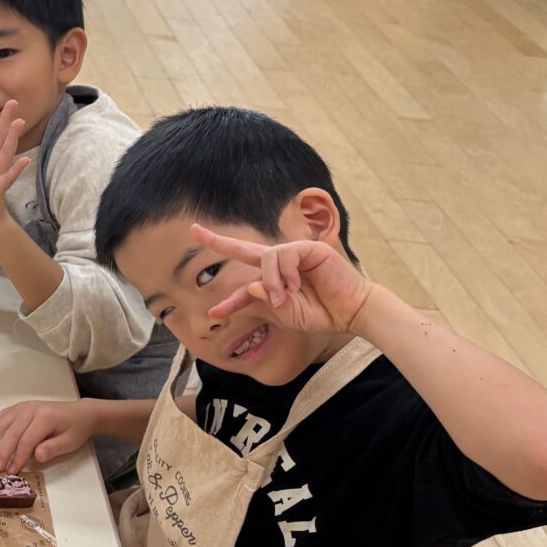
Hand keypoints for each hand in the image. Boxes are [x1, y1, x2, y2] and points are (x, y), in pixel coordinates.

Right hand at [0, 399, 94, 471]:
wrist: (80, 413)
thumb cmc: (76, 429)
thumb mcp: (70, 443)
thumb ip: (53, 449)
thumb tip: (37, 456)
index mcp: (45, 418)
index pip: (26, 441)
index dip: (17, 458)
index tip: (12, 472)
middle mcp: (31, 409)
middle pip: (11, 434)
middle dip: (4, 453)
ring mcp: (24, 406)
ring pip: (3, 425)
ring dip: (3, 440)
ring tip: (10, 452)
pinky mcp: (20, 406)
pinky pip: (2, 417)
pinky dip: (2, 429)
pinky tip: (10, 438)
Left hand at [198, 225, 373, 333]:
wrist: (351, 312)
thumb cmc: (321, 313)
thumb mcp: (287, 315)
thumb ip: (266, 303)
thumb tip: (249, 287)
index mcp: (274, 281)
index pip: (245, 286)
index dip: (230, 300)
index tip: (214, 314)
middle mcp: (280, 264)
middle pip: (243, 249)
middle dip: (218, 241)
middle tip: (195, 231)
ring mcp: (294, 254)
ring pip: (266, 258)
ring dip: (271, 280)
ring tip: (285, 296)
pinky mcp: (310, 248)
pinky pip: (285, 256)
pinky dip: (285, 273)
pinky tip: (297, 285)